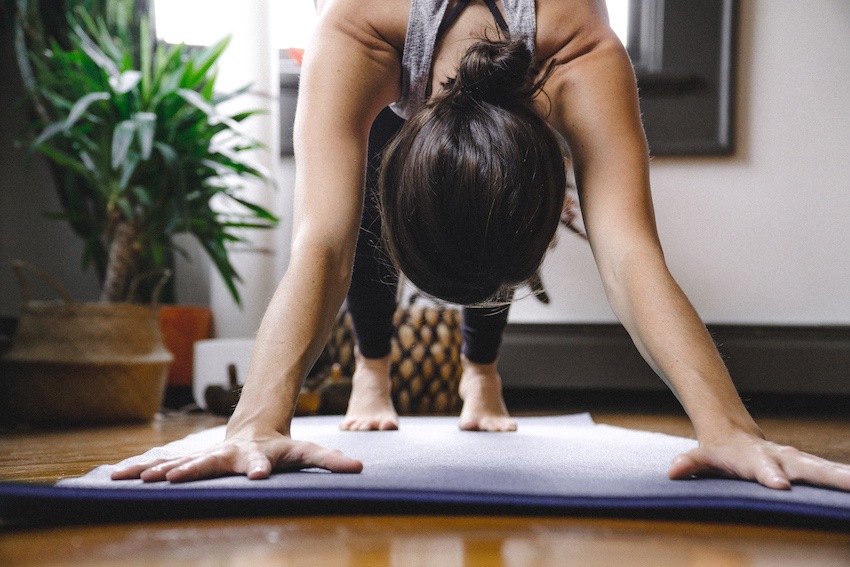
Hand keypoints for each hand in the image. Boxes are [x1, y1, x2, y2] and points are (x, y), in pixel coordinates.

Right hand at [111, 432, 362, 482]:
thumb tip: (360, 469)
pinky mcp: (192, 460)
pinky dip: (142, 469)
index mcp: (257, 453)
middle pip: (210, 461)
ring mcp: (207, 454)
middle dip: (192, 468)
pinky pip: (163, 465)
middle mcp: (228, 452)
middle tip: (174, 478)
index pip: (261, 459)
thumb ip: (331, 459)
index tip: (258, 475)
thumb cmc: (282, 444)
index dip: (261, 465)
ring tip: (135, 478)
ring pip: (179, 461)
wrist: (253, 424)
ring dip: (158, 469)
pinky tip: (115, 476)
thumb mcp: (306, 450)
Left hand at [668, 431, 849, 490]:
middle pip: (807, 467)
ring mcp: (796, 461)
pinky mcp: (808, 466)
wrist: (734, 433)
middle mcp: (780, 458)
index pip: (763, 469)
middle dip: (828, 476)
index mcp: (754, 459)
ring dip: (845, 477)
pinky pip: (831, 473)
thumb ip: (689, 463)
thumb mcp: (701, 456)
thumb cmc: (718, 451)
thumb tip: (672, 471)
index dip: (770, 476)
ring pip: (825, 469)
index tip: (780, 485)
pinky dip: (846, 479)